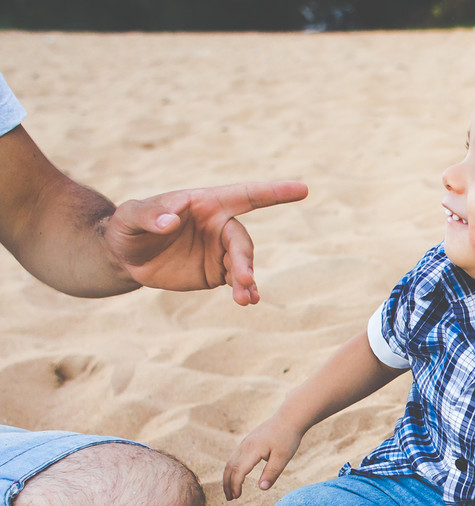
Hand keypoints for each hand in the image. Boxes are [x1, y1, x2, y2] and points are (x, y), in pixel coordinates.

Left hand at [105, 181, 307, 304]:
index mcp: (206, 203)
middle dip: (245, 259)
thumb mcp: (131, 216)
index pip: (245, 195)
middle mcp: (219, 225)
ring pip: (243, 263)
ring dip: (247, 279)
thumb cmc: (129, 226)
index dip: (274, 192)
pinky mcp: (217, 273)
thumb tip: (171, 219)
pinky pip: (237, 281)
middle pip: (241, 241)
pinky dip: (246, 290)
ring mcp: (221, 250)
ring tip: (245, 299)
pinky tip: (248, 301)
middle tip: (243, 279)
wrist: (126, 257)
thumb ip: (150, 214)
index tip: (302, 190)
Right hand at [223, 415, 305, 499]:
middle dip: (228, 484)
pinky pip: (235, 457)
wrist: (289, 418)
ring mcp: (244, 443)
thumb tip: (261, 488)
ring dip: (228, 478)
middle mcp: (244, 446)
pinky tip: (237, 477)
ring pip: (230, 462)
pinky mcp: (247, 442)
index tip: (237, 497)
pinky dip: (232, 469)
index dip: (235, 485)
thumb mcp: (283, 457)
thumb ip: (272, 473)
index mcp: (252, 450)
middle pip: (230, 467)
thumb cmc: (287, 438)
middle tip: (230, 499)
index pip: (238, 470)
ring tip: (231, 492)